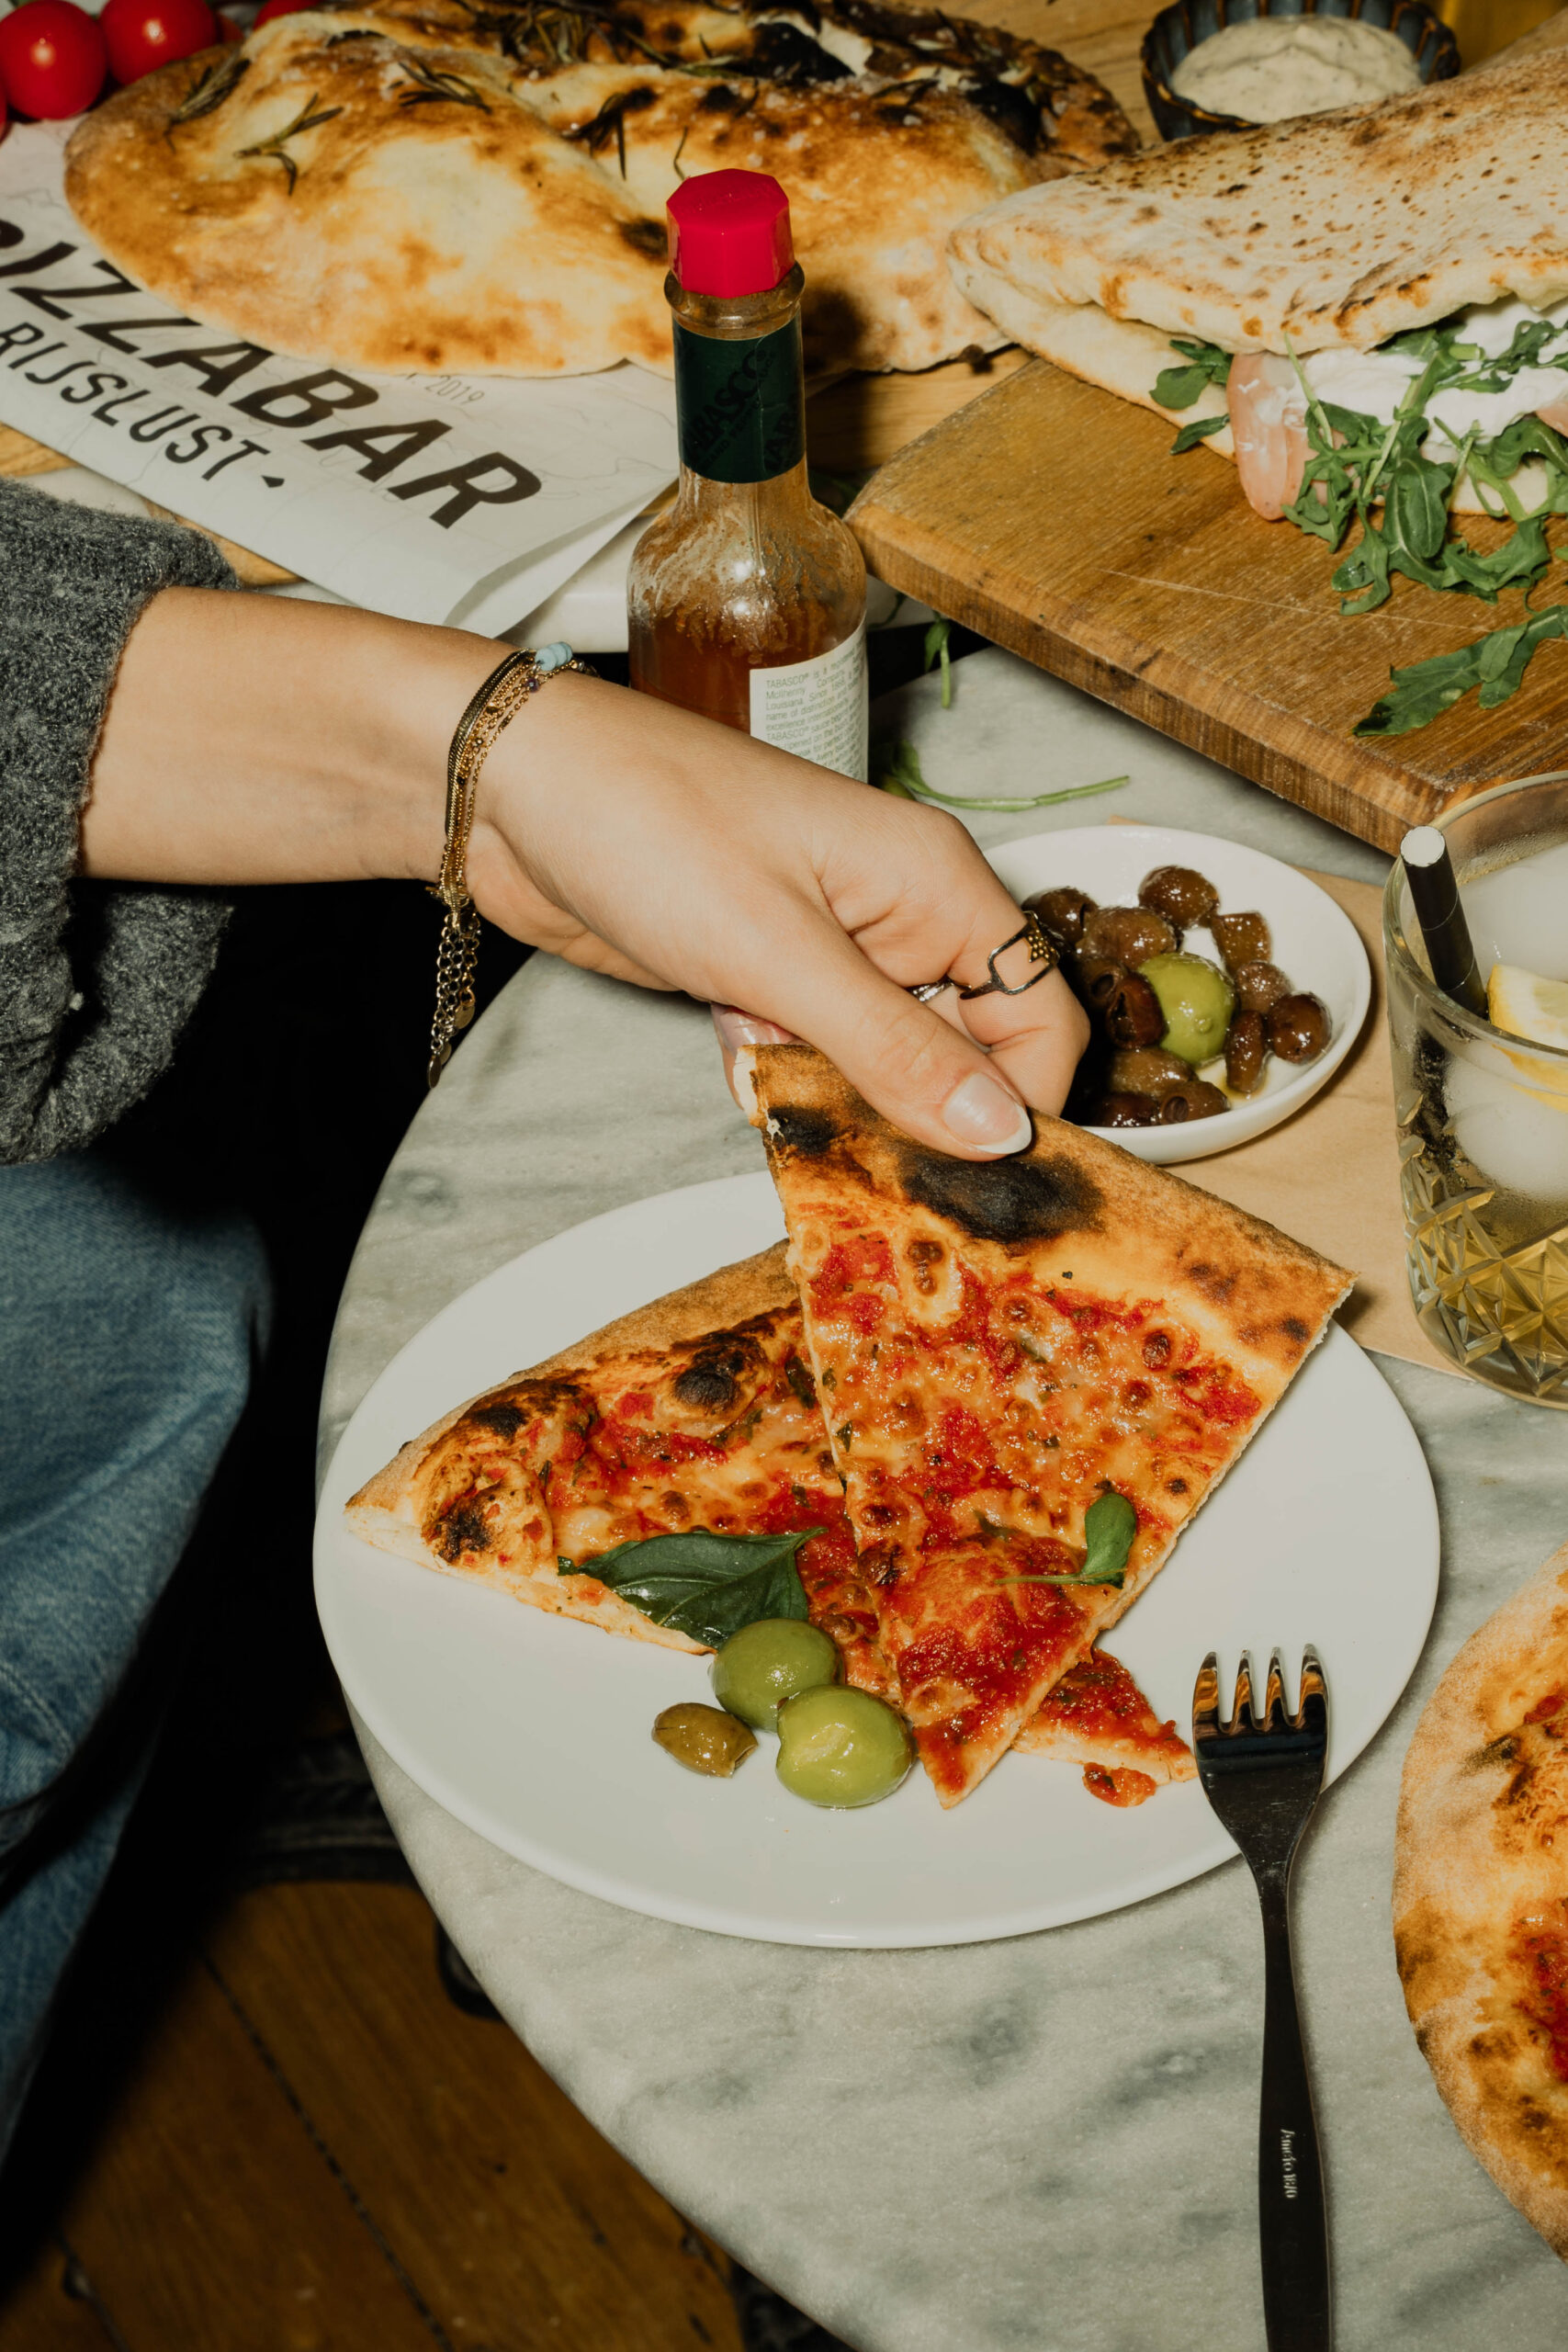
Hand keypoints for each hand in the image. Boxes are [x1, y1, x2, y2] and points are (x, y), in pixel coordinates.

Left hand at [468, 672, 1087, 1157]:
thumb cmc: (644, 820)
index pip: (1039, 1019)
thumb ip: (893, 1049)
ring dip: (837, 1097)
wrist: (507, 789)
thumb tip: (1000, 1132)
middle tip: (867, 1162)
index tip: (975, 1181)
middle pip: (965, 1053)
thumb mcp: (778, 951)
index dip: (1022, 1104)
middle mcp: (900, 915)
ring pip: (882, 1064)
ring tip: (775, 1078)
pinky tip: (733, 1053)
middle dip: (918, 1113)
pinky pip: (810, 1055)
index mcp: (937, 883)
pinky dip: (778, 1076)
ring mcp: (831, 947)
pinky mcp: (766, 974)